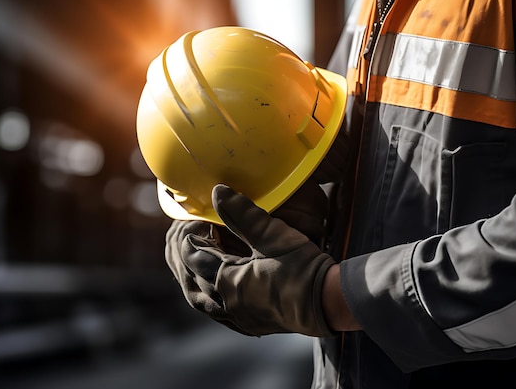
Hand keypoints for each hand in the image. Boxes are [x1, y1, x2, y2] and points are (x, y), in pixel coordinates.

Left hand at [166, 183, 339, 336]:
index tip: (198, 219)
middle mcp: (228, 305)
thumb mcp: (273, 235)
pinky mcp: (251, 323)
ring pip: (202, 300)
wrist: (330, 302)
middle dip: (185, 256)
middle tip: (189, 235)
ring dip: (195, 278)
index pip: (194, 256)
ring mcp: (239, 318)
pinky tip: (215, 284)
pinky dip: (210, 295)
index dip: (191, 234)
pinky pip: (218, 311)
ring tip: (198, 258)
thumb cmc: (303, 269)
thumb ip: (243, 213)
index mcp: (229, 283)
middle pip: (191, 281)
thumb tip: (218, 192)